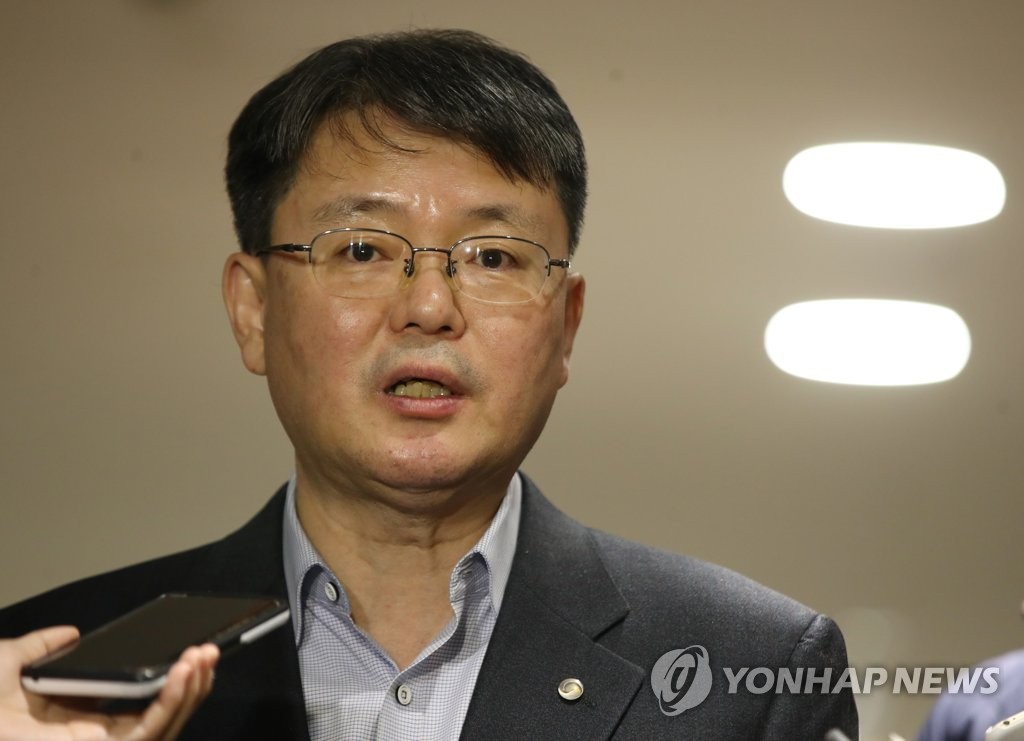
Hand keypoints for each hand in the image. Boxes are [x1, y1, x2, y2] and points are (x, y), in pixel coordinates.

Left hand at [0, 625, 218, 740]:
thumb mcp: (7, 664)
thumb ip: (38, 646)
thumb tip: (69, 633)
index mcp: (77, 721)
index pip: (137, 702)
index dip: (166, 678)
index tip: (186, 651)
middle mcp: (96, 738)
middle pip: (160, 713)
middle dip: (191, 681)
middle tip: (210, 649)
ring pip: (165, 724)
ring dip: (191, 688)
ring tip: (204, 656)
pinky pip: (149, 732)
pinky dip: (172, 701)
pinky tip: (182, 673)